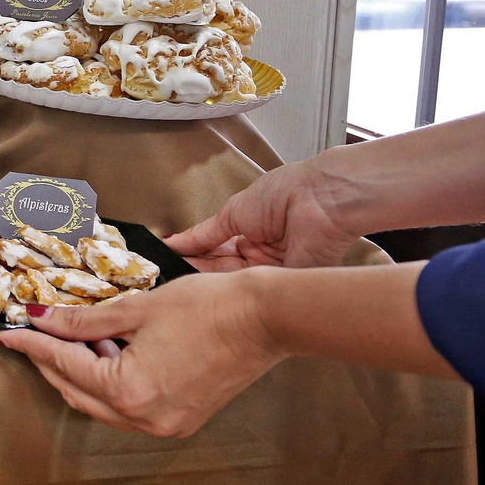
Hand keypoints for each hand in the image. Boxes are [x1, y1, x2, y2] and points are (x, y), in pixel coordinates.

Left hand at [0, 271, 281, 437]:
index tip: (9, 332)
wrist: (265, 318)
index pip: (64, 365)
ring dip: (82, 372)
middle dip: (51, 361)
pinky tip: (108, 352)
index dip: (32, 344)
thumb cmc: (209, 306)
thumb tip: (44, 319)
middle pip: (78, 392)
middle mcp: (145, 417)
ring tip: (74, 336)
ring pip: (102, 404)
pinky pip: (129, 407)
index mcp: (130, 389)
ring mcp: (165, 423)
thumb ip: (85, 320)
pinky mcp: (181, 418)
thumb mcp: (137, 308)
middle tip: (34, 332)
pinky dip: (111, 381)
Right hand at [163, 161, 359, 270]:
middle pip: (220, 268)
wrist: (318, 198)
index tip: (166, 262)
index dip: (191, 255)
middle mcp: (260, 256)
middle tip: (166, 275)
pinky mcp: (284, 284)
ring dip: (208, 280)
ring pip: (233, 281)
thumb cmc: (281, 194)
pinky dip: (229, 288)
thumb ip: (203, 235)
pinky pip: (253, 289)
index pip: (214, 250)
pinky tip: (205, 290)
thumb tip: (173, 242)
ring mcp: (272, 272)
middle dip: (195, 270)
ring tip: (178, 281)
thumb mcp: (232, 213)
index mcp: (249, 233)